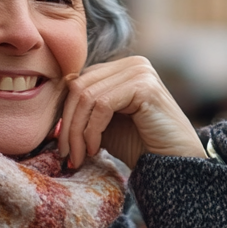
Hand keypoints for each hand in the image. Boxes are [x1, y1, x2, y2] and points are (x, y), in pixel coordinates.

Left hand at [59, 56, 204, 169]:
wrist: (174, 164)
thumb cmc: (141, 146)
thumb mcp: (104, 124)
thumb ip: (85, 108)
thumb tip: (52, 103)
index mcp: (122, 68)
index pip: (79, 82)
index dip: (65, 113)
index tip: (63, 146)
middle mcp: (132, 63)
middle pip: (79, 87)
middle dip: (68, 125)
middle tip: (66, 155)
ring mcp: (140, 71)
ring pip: (87, 96)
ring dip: (77, 131)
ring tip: (79, 156)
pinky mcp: (144, 86)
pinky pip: (102, 105)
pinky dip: (92, 130)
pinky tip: (95, 149)